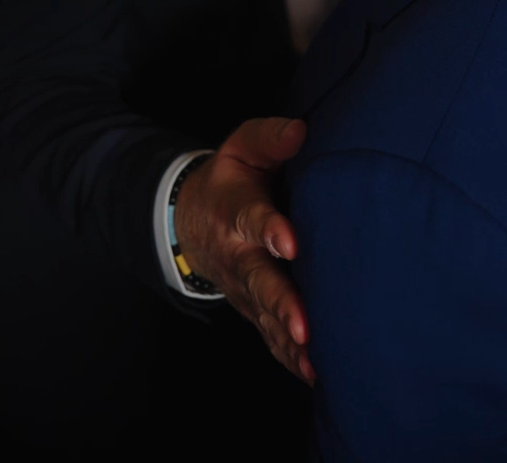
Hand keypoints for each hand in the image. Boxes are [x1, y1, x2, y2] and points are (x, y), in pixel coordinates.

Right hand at [174, 116, 313, 381]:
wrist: (192, 219)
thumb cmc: (233, 178)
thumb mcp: (242, 148)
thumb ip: (270, 138)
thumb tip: (301, 131)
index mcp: (236, 209)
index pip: (252, 218)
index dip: (271, 230)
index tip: (291, 243)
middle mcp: (239, 253)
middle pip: (259, 280)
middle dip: (281, 303)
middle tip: (303, 325)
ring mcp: (243, 286)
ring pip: (264, 315)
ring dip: (286, 338)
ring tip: (313, 359)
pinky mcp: (252, 307)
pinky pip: (268, 335)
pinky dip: (288, 358)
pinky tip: (314, 375)